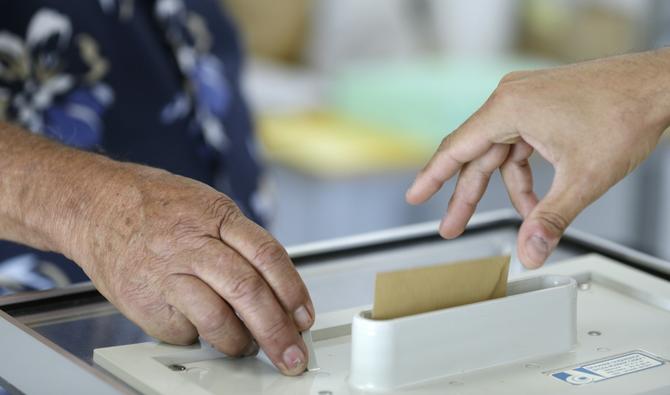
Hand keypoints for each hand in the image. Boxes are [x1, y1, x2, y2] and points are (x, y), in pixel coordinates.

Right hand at [71, 165, 313, 375]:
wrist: (96, 205)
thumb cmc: (157, 206)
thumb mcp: (208, 206)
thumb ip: (241, 242)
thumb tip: (279, 288)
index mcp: (216, 216)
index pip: (267, 256)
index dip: (293, 291)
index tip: (304, 318)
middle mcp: (192, 244)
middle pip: (247, 292)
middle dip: (276, 331)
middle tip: (291, 354)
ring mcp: (165, 273)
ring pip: (216, 320)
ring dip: (240, 343)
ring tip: (247, 346)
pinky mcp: (141, 300)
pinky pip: (182, 332)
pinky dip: (199, 338)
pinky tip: (201, 329)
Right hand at [406, 50, 669, 267]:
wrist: (659, 86)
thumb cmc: (624, 114)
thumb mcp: (582, 179)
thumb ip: (550, 219)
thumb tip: (530, 252)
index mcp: (508, 108)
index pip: (456, 148)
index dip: (431, 177)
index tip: (414, 196)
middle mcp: (511, 99)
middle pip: (476, 156)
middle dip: (468, 196)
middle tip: (452, 227)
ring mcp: (526, 100)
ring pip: (500, 152)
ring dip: (508, 189)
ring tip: (524, 219)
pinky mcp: (540, 105)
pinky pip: (520, 144)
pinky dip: (527, 173)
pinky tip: (539, 195)